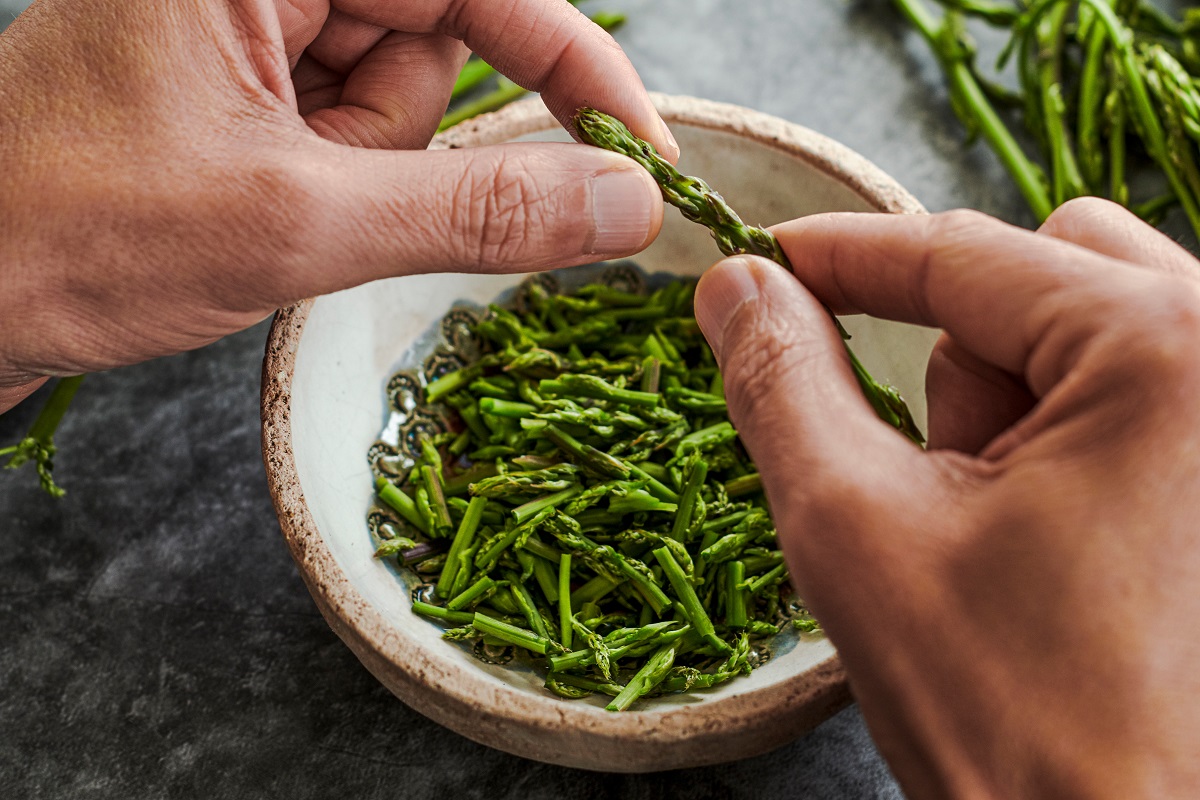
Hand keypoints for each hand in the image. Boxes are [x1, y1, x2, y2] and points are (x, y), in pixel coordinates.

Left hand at [0, 0, 671, 408]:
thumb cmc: (71, 236)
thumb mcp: (297, 225)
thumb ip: (477, 214)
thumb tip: (623, 204)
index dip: (577, 65)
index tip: (643, 157)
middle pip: (446, 36)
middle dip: (423, 139)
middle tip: (351, 200)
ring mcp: (258, 24)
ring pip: (407, 97)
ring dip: (371, 171)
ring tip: (274, 203)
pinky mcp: (252, 81)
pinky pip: (360, 129)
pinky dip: (344, 184)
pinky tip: (265, 205)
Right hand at [694, 198, 1199, 796]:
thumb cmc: (1010, 716)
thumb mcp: (854, 526)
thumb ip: (781, 381)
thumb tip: (734, 285)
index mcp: (1167, 348)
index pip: (964, 255)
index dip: (841, 255)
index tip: (761, 262)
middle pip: (1048, 270)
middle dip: (960, 354)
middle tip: (937, 476)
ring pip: (1091, 327)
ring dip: (1012, 403)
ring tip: (1001, 532)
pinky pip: (1138, 385)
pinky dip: (1065, 430)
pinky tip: (1055, 537)